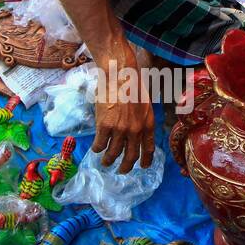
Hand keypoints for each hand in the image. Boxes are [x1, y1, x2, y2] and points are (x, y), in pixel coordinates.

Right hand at [92, 39, 154, 173]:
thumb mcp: (145, 104)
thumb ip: (142, 120)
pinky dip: (97, 149)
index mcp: (147, 124)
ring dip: (108, 160)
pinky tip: (96, 149)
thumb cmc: (132, 84)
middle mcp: (136, 130)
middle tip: (121, 171)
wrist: (119, 73)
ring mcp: (120, 130)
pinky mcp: (105, 127)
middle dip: (126, 167)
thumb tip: (137, 133)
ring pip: (114, 154)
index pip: (148, 149)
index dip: (145, 161)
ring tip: (105, 163)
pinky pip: (100, 145)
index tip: (142, 167)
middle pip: (131, 156)